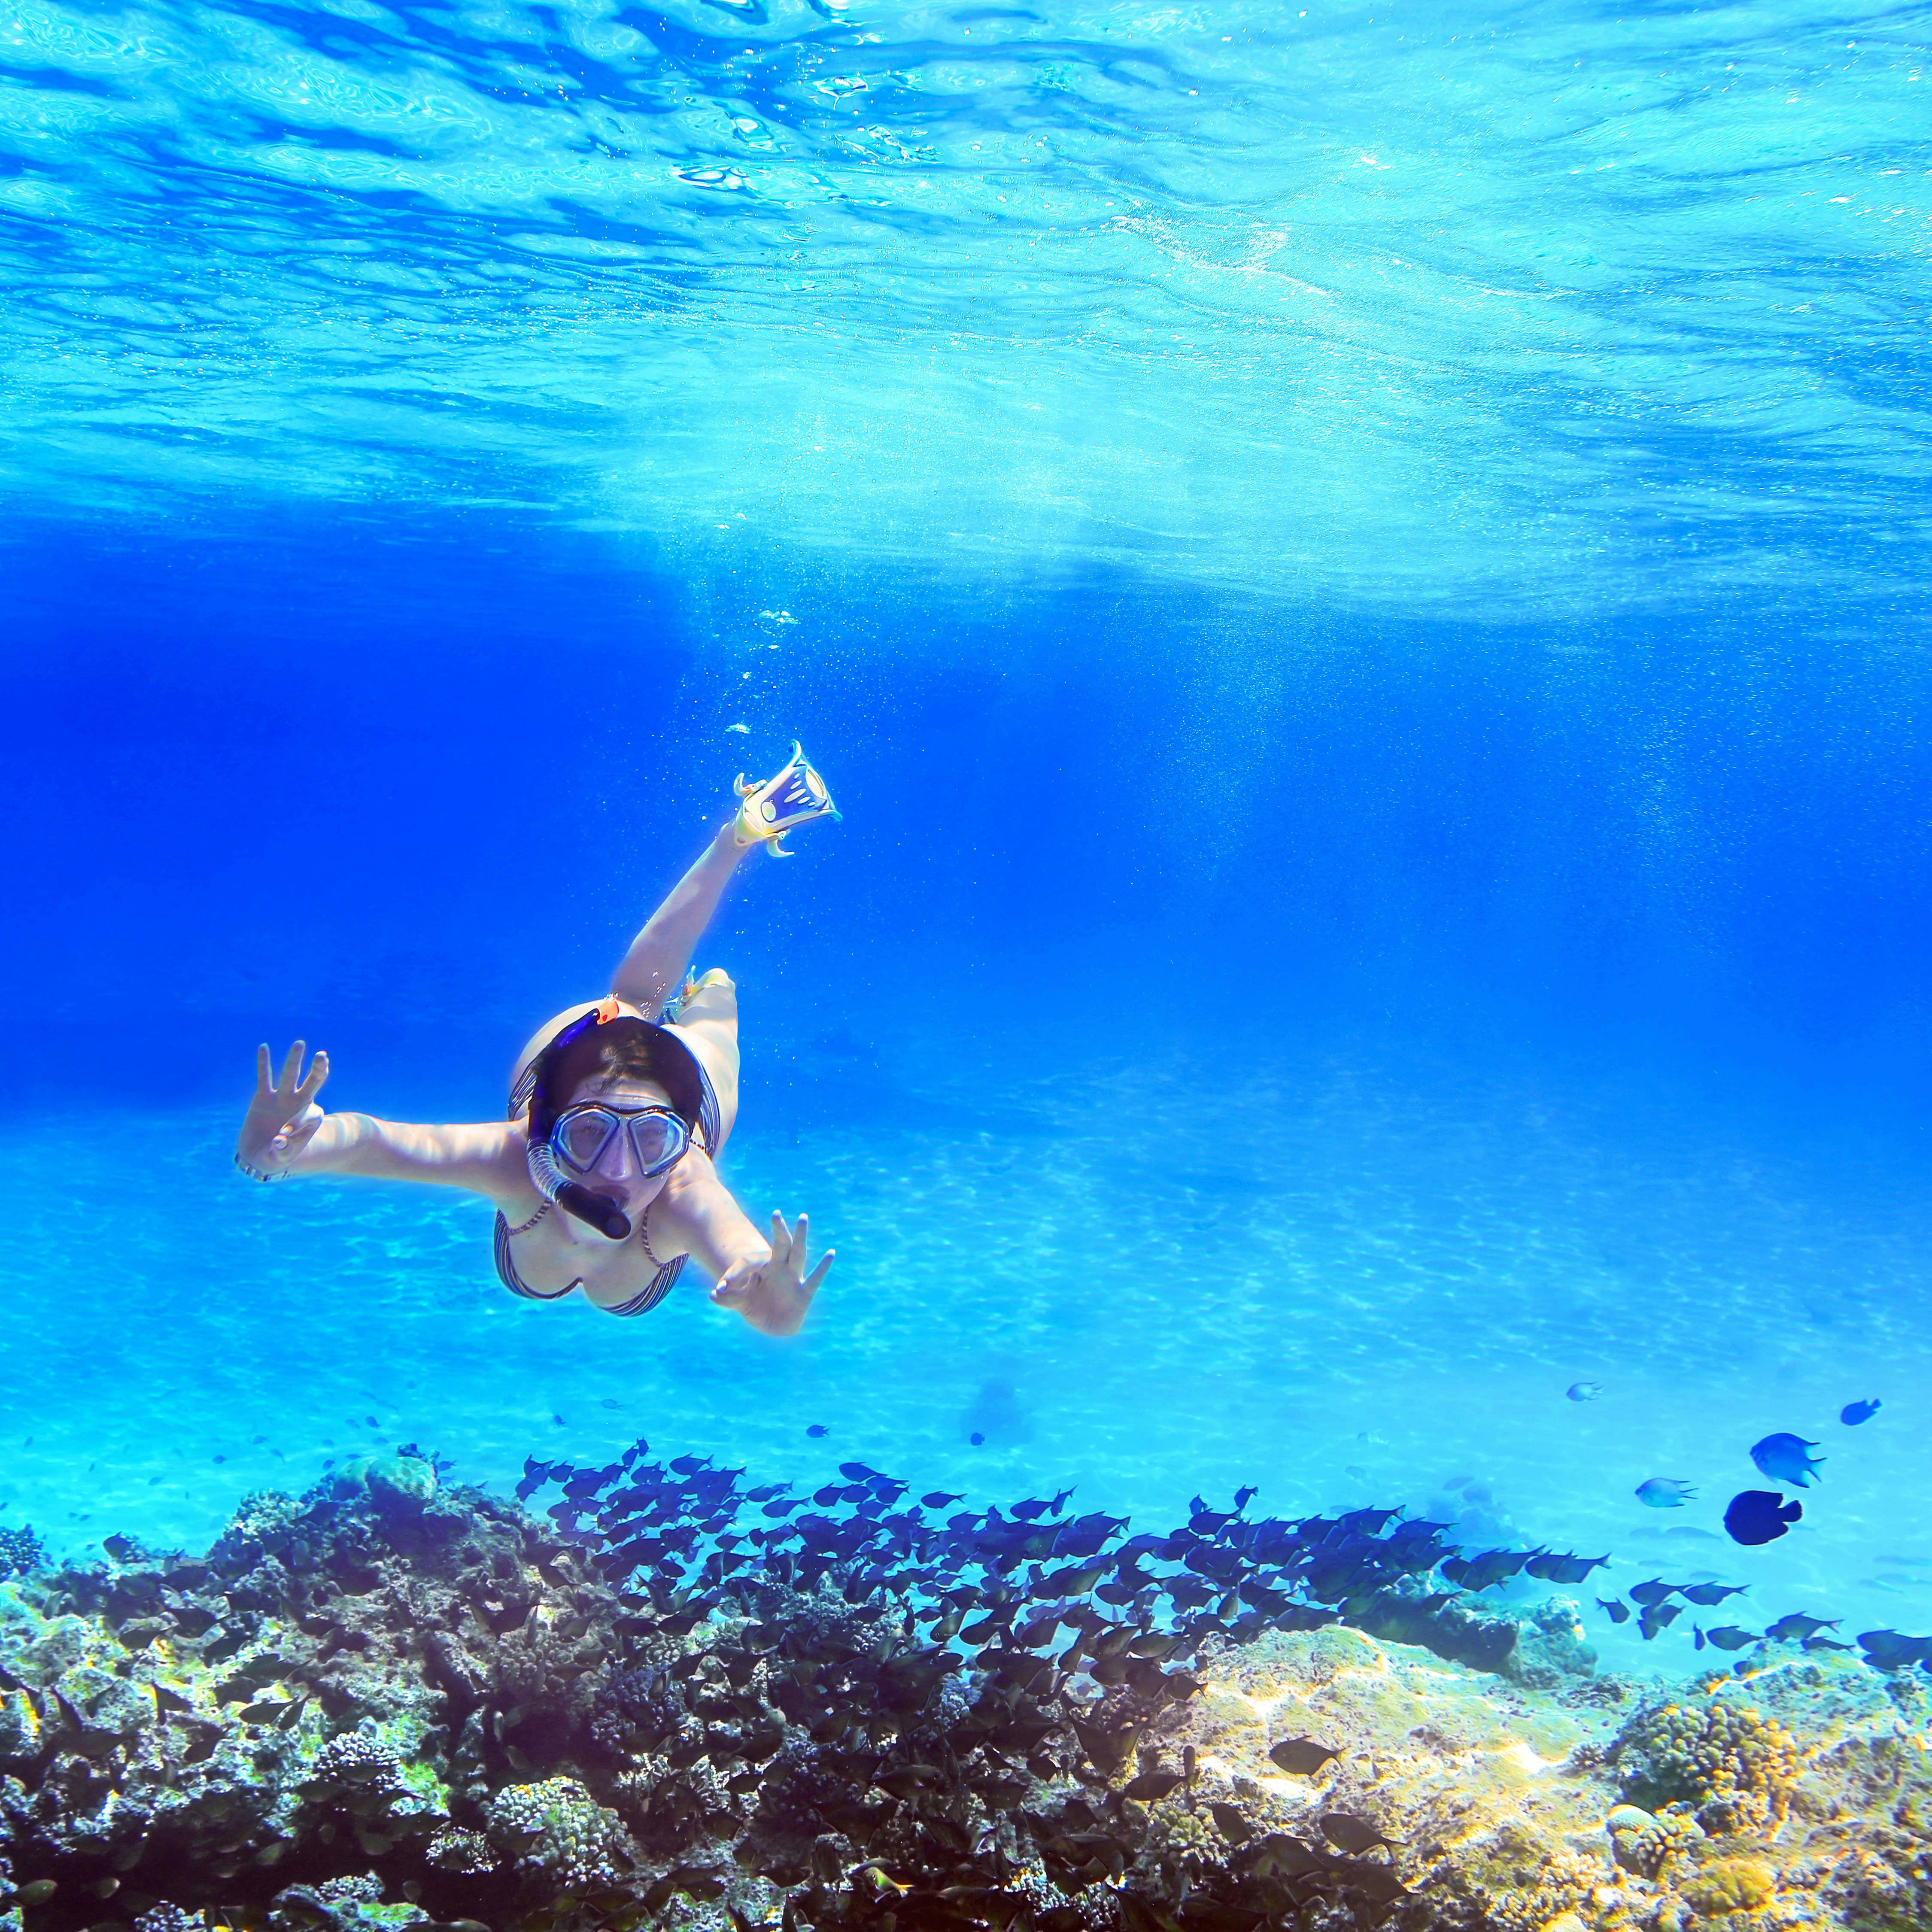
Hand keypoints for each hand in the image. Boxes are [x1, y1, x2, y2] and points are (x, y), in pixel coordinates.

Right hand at [237, 1041, 329, 1177]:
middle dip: (318, 1070)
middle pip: (312, 1083)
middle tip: (322, 1056)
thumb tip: (279, 1140)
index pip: (312, 1114)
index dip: (300, 1125)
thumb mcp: (281, 1159)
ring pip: (289, 1075)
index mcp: (310, 1119)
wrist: (258, 1157)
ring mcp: (281, 1099)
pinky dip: (263, 1063)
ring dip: (294, 1060)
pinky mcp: (262, 1097)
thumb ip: (283, 1151)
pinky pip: (263, 1077)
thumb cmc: (276, 1158)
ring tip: (299, 1043)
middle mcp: (298, 1104)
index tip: (284, 1138)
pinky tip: (263, 1047)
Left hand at [711, 1212, 832, 1335]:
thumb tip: (713, 1294)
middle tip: (776, 1213)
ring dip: (800, 1237)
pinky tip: (831, 1253)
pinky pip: (814, 1278)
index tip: (721, 1288)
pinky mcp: (803, 1293)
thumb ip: (727, 1298)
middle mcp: (779, 1269)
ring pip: (798, 1253)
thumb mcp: (738, 1302)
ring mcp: (792, 1279)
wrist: (773, 1325)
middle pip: (780, 1244)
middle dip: (778, 1229)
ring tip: (803, 1218)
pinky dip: (823, 1267)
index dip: (733, 1275)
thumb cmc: (755, 1307)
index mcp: (762, 1268)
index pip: (749, 1263)